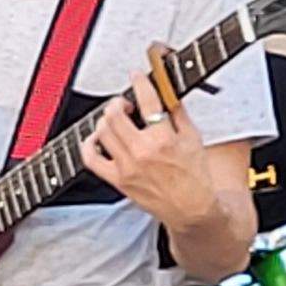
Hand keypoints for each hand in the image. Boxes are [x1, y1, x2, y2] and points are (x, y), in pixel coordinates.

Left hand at [81, 57, 217, 228]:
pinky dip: (89, 144)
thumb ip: (178, 113)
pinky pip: (90, 159)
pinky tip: (98, 138)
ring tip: (115, 119)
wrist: (192, 209)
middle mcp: (142, 152)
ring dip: (105, 120)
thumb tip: (167, 92)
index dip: (139, 83)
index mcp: (164, 139)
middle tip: (124, 103)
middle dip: (117, 103)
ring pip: (102, 132)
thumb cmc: (195, 177)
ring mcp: (126, 167)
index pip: (147, 101)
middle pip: (115, 116)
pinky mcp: (117, 180)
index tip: (136, 76)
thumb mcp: (194, 138)